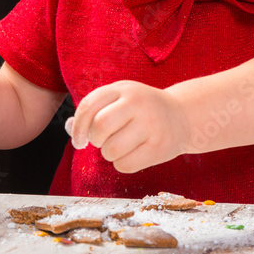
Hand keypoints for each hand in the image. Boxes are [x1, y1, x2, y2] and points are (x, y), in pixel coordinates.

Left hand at [67, 81, 188, 173]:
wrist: (182, 115)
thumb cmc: (142, 109)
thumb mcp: (120, 99)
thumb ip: (94, 110)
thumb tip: (71, 129)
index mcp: (123, 88)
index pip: (88, 106)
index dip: (78, 127)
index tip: (79, 140)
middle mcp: (137, 103)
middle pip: (100, 127)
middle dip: (96, 140)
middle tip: (103, 141)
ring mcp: (150, 124)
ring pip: (111, 150)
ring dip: (109, 154)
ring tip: (120, 146)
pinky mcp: (159, 147)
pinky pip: (125, 165)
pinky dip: (122, 164)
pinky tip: (133, 153)